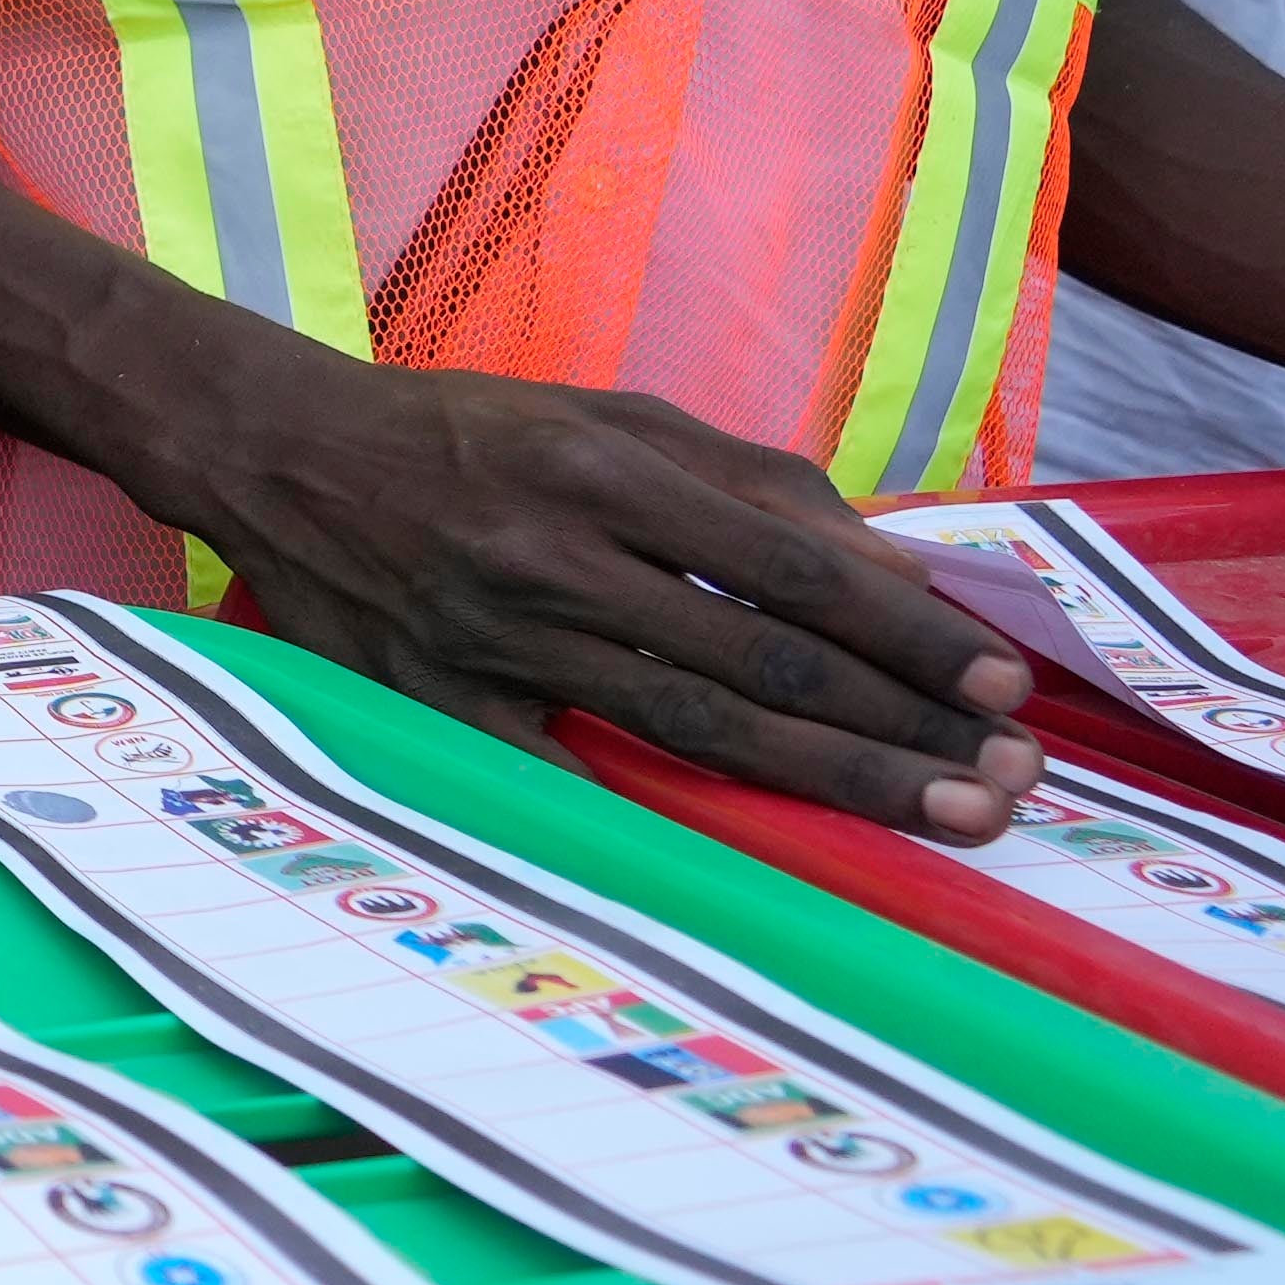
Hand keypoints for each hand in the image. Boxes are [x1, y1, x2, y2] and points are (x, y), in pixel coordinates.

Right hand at [161, 353, 1036, 836]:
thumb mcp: (610, 420)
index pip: (794, 565)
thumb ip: (749, 484)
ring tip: (943, 814)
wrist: (276, 450)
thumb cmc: (466, 432)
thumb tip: (888, 561)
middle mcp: (557, 558)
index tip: (1000, 680)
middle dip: (902, 724)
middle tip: (1009, 776)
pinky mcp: (435, 706)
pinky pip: (567, 779)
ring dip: (833, 778)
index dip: (906, 629)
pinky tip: (763, 863)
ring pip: (692, 728)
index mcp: (609, 471)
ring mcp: (493, 642)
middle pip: (762, 663)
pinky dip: (663, 821)